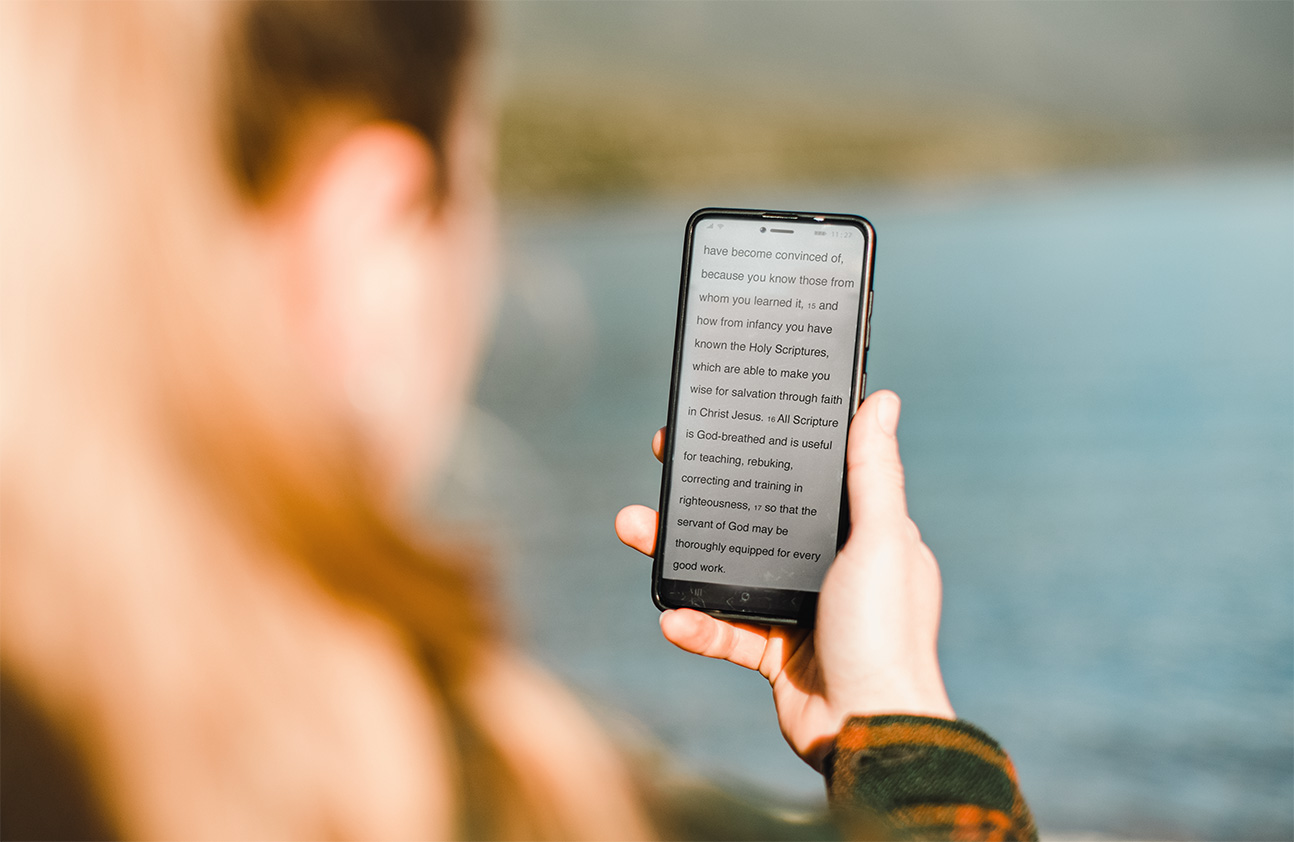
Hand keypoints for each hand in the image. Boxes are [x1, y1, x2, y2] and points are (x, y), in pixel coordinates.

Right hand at [615, 391, 953, 770]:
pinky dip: (697, 625)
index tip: (727, 425)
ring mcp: (801, 610)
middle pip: (757, 520)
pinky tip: (672, 619)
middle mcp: (831, 567)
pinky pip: (726, 630)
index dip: (768, 449)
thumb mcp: (882, 541)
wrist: (872, 731)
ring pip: (729, 571)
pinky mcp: (774, 653)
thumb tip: (883, 400)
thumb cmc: (887, 632)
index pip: (809, 478)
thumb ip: (875, 474)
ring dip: (680, 554)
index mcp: (861, 534)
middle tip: (663, 464)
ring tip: (634, 528)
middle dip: (705, 496)